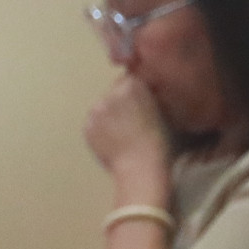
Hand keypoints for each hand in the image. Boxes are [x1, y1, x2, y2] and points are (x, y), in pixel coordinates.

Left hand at [83, 74, 173, 188]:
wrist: (141, 168)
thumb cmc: (158, 143)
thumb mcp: (162, 112)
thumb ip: (147, 97)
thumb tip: (141, 93)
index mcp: (131, 87)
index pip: (129, 80)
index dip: (136, 93)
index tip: (142, 105)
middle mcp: (109, 94)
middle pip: (113, 93)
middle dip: (120, 103)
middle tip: (133, 121)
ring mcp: (95, 111)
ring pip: (102, 108)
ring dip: (109, 116)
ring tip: (123, 134)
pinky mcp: (86, 127)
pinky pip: (94, 124)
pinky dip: (101, 130)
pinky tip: (115, 141)